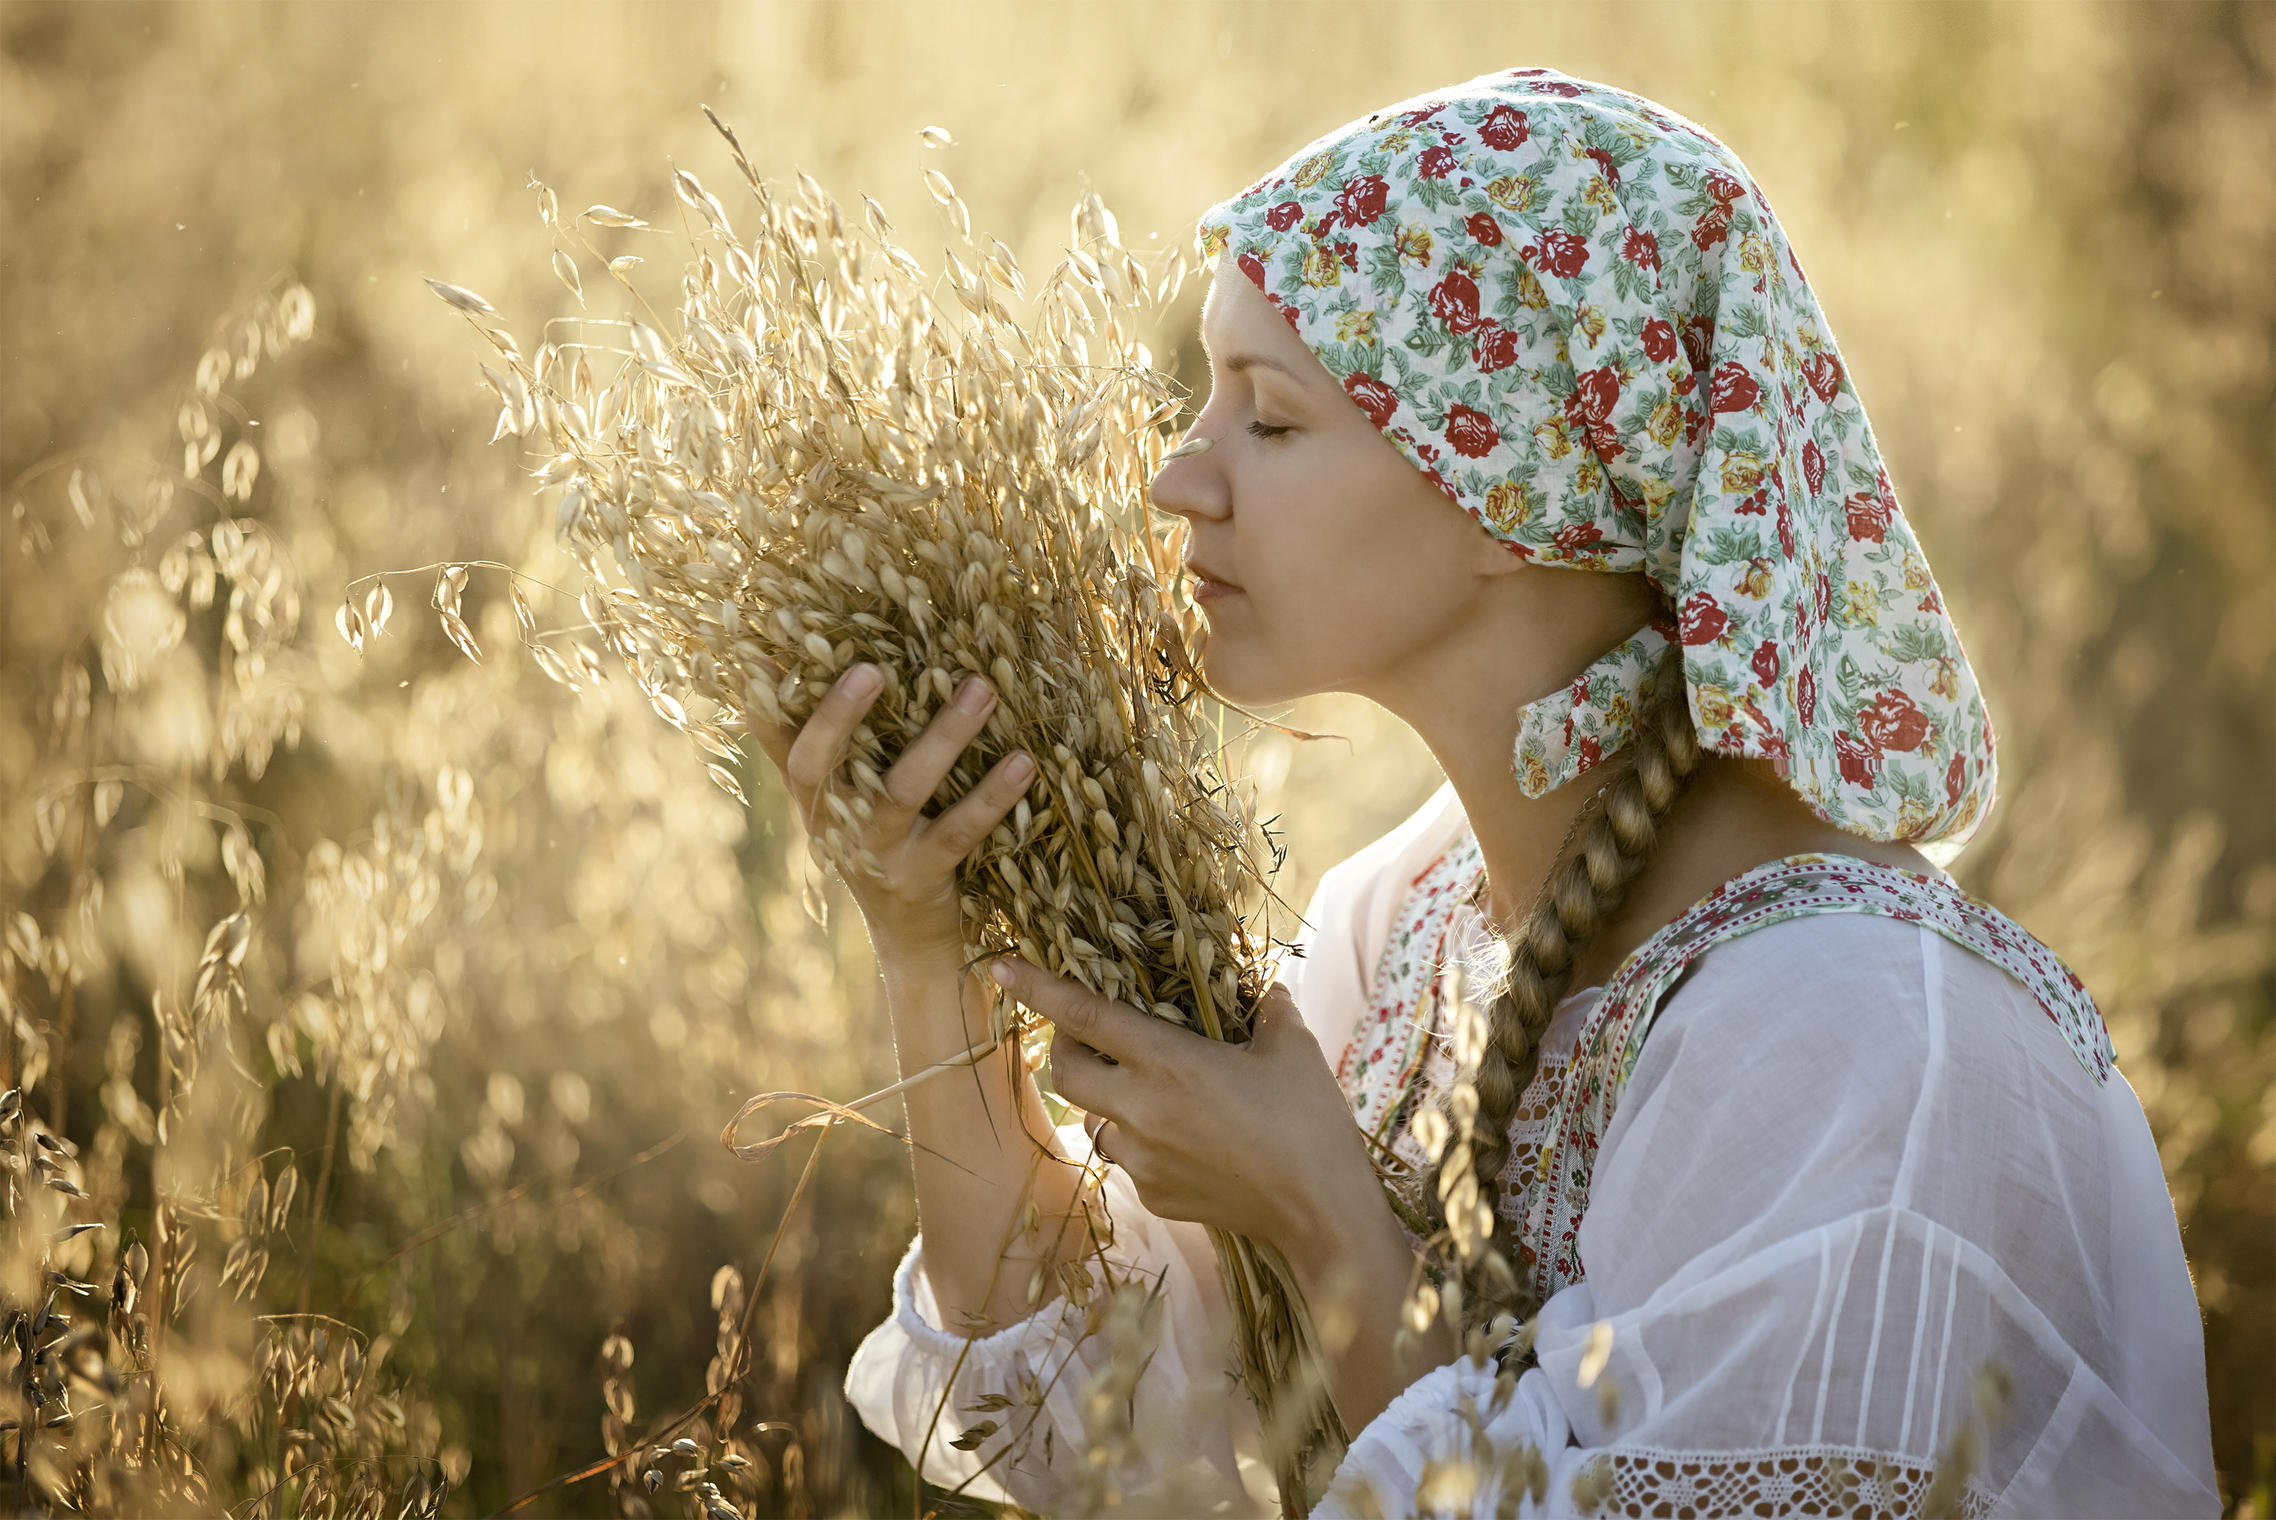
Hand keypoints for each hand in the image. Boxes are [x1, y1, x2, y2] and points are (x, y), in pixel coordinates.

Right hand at [748, 662, 1035, 964]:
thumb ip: (811, 740)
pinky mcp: (923, 877)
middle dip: (840, 716)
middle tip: (872, 666)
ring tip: (980, 688)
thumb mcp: (835, 798)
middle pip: (820, 767)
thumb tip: (767, 662)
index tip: (767, 660)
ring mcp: (877, 854)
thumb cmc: (873, 841)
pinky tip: (1022, 762)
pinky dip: (993, 795)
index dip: (765, 709)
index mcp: (810, 797)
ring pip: (904, 790)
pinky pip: (961, 831)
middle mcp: (833, 824)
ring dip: (945, 735)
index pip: (776, 746)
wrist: (909, 935)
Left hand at [988, 961, 1379, 1257]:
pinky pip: (1127, 1160)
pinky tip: (1182, 1139)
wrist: (1320, 1212)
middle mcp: (1140, 1108)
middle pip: (1064, 1072)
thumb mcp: (1293, 1048)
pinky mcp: (1154, 1196)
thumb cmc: (1309, 1121)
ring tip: (1147, 1091)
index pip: (1083, 1014)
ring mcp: (1142, 1159)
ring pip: (1093, 1120)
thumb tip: (1265, 991)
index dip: (1037, 987)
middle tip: (1086, 1035)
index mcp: (1167, 1060)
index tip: (999, 965)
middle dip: (1063, 1047)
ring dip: (1105, 1099)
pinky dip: (1139, 1142)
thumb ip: (1268, 1009)